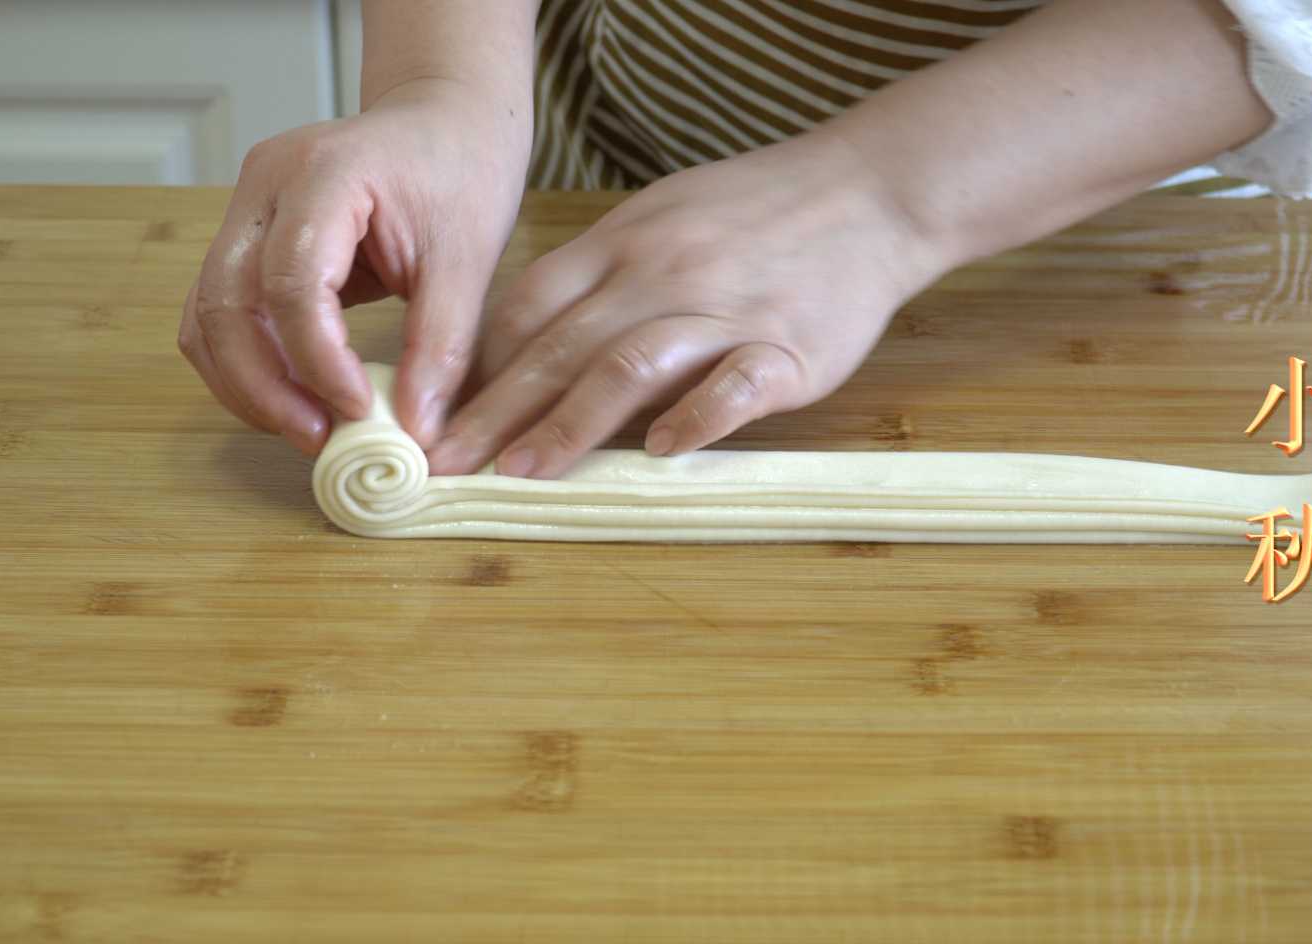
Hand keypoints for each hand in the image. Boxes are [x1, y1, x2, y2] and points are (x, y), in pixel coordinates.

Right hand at [178, 77, 529, 453]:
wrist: (445, 121)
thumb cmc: (460, 171)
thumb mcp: (469, 259)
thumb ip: (441, 345)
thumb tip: (416, 430)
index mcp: (324, 173)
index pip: (291, 281)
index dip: (317, 360)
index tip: (358, 410)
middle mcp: (265, 185)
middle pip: (226, 302)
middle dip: (263, 386)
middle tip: (319, 437)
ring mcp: (246, 208)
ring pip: (208, 315)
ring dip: (247, 383)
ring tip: (308, 427)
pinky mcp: (246, 237)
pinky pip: (223, 312)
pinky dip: (248, 363)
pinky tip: (296, 397)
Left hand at [425, 132, 945, 477]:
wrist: (873, 189)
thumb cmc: (760, 211)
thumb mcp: (665, 216)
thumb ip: (602, 277)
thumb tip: (533, 344)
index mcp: (625, 244)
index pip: (528, 309)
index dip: (476, 369)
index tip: (438, 417)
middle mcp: (663, 275)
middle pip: (560, 347)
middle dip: (494, 412)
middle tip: (445, 463)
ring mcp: (726, 310)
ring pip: (629, 367)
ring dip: (568, 425)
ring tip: (522, 473)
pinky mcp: (788, 346)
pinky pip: (734, 385)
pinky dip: (696, 418)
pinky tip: (664, 453)